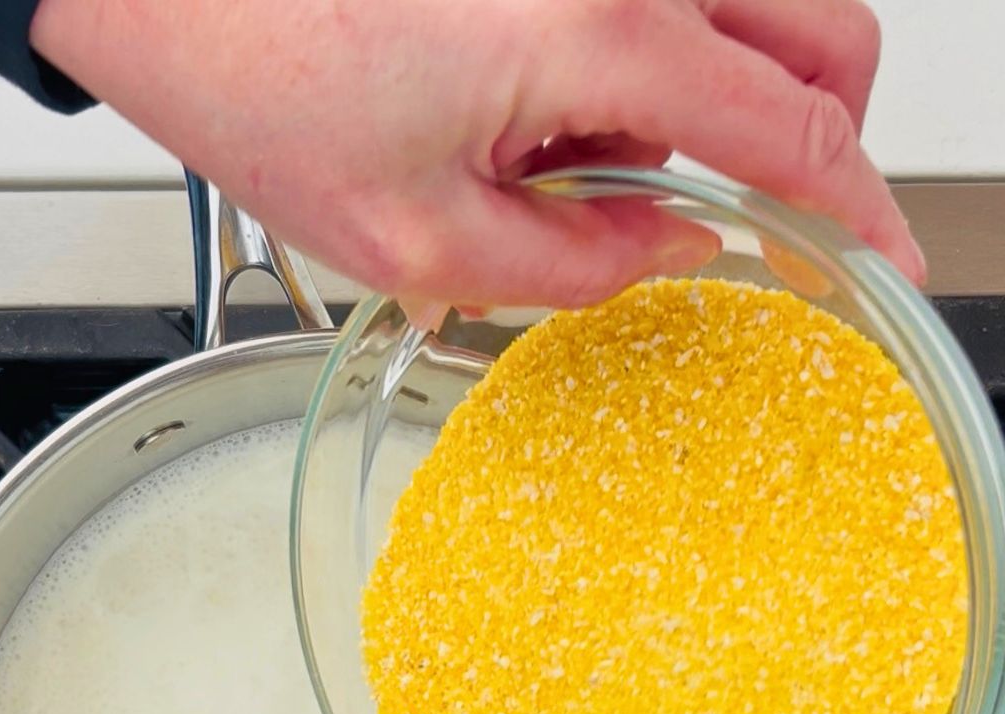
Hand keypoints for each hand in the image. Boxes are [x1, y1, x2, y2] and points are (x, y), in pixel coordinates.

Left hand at [31, 0, 922, 308]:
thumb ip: (575, 263)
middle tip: (751, 210)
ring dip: (715, 94)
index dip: (854, 205)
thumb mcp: (422, 240)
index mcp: (604, 33)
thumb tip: (671, 245)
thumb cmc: (261, 75)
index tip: (877, 255)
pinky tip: (545, 102)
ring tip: (575, 158)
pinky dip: (649, 55)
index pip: (794, 128)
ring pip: (751, 3)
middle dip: (814, 133)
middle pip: (821, 30)